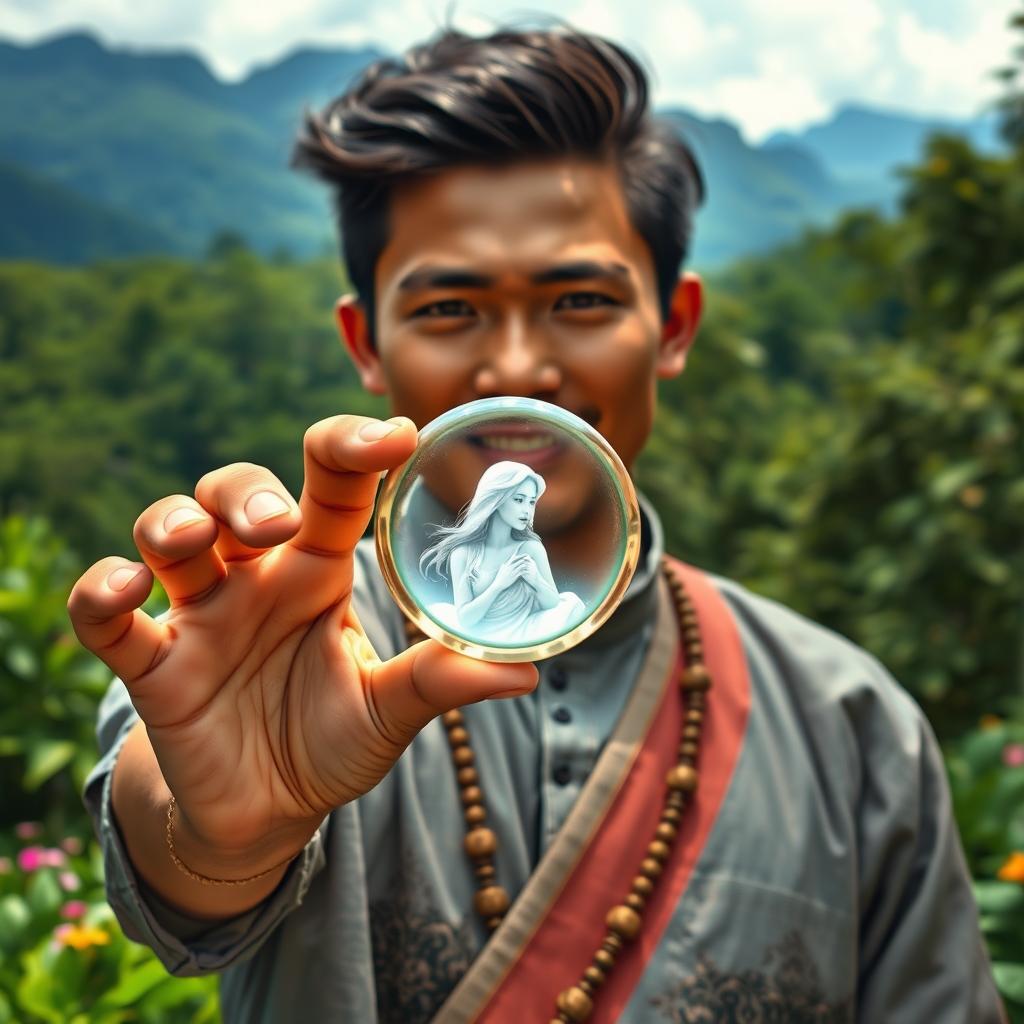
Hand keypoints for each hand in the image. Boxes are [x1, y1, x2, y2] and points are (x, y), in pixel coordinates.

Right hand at [67, 415, 537, 873]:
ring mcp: (200, 614)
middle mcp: (257, 576)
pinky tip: (122, 590)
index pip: (333, 486)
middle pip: (238, 491)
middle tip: (278, 523)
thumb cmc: (332, 742)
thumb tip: (526, 674)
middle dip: (248, 490)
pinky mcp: (153, 664)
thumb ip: (442, 681)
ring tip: (200, 544)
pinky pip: (106, 615)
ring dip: (175, 521)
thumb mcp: (391, 711)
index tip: (399, 434)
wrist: (269, 810)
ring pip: (168, 529)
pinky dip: (101, 591)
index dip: (357, 448)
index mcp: (320, 570)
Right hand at [492, 554, 529, 591]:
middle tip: (528, 558)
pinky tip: (527, 571)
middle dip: (523, 559)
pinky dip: (524, 571)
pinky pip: (521, 572)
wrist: (498, 584)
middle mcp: (509, 568)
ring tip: (528, 565)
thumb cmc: (500, 577)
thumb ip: (504, 565)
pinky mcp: (514, 577)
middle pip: (518, 561)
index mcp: (506, 565)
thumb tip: (505, 562)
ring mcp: (512, 572)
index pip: (513, 558)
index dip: (519, 556)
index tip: (522, 555)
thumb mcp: (501, 570)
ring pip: (520, 566)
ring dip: (525, 565)